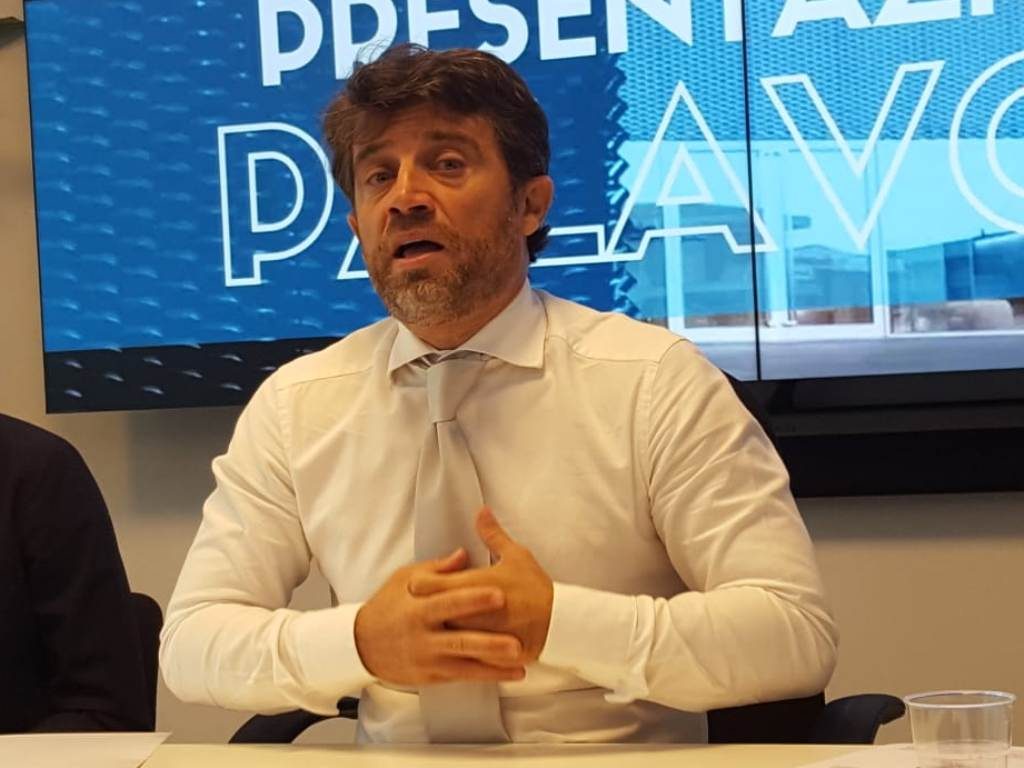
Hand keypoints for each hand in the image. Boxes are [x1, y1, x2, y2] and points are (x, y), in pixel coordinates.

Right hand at [354, 548, 526, 685]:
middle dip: (488, 641)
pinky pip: (462, 676)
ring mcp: (427, 659)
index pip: (449, 602)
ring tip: (519, 660)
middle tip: (515, 639)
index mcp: (418, 608)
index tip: (499, 593)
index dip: (473, 599)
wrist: (360, 645)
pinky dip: (486, 675)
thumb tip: (464, 554)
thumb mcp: (404, 580)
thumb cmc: (386, 606)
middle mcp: (423, 636)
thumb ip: (436, 570)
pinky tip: (509, 673)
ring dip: (493, 663)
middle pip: (459, 639)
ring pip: (464, 663)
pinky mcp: (431, 676)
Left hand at [408, 507, 553, 662]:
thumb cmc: (535, 587)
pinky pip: (458, 659)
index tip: (427, 582)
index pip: (423, 585)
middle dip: (426, 609)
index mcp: (469, 585)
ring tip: (443, 627)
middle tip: (431, 605)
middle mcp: (466, 613)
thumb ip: (492, 534)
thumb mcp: (516, 555)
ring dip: (439, 631)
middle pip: (426, 613)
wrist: (560, 623)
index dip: (422, 582)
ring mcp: (473, 638)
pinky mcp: (482, 659)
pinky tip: (457, 648)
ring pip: (439, 637)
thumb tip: (481, 512)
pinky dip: (455, 653)